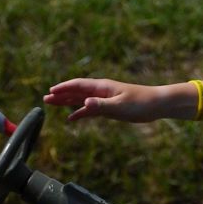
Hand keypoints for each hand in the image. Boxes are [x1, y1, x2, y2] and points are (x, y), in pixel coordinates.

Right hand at [44, 78, 164, 123]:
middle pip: (76, 92)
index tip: (51, 91)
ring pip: (81, 100)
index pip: (78, 85)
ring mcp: (104, 99)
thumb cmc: (141, 102)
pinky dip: (80, 112)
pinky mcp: (110, 108)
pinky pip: (90, 110)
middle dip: (61, 95)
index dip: (64, 88)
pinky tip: (72, 118)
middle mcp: (101, 91)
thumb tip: (85, 103)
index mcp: (102, 87)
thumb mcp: (120, 105)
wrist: (157, 104)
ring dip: (67, 102)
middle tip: (45, 99)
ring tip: (52, 104)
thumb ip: (101, 105)